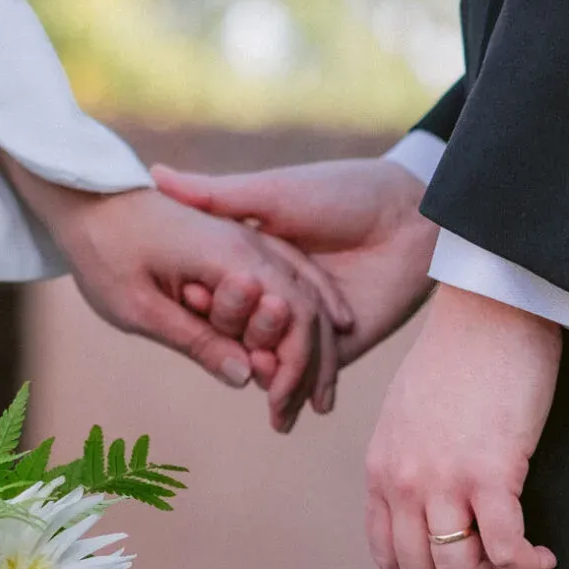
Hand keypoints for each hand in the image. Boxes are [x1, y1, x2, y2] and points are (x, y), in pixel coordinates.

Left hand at [0, 150, 353, 433]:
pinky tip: (313, 334)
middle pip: (309, 306)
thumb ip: (197, 341)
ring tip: (318, 391)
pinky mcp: (239, 238)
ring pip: (307, 289)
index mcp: (233, 257)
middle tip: (312, 412)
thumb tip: (247, 378)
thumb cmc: (103, 252)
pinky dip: (308, 307)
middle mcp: (252, 243)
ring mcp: (249, 236)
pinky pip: (290, 273)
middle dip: (316, 363)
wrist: (86, 196)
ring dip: (318, 339)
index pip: (293, 317)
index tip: (282, 413)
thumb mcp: (140, 309)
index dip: (295, 370)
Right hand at [152, 158, 437, 364]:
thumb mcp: (272, 192)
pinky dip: (287, 389)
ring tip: (255, 368)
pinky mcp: (332, 351)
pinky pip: (302, 376)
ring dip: (256, 368)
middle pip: (234, 330)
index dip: (200, 298)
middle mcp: (271, 296)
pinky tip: (277, 394)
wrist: (412, 216)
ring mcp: (299, 325)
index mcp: (251, 260)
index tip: (190, 296)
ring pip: (264, 358)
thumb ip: (216, 195)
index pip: (212, 290)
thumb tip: (155, 174)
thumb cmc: (341, 191)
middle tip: (227, 329)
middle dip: (226, 334)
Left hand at [364, 284, 561, 568]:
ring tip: (522, 562)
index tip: (462, 556)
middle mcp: (403, 481)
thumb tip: (430, 493)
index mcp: (380, 468)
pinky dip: (527, 566)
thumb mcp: (407, 414)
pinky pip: (505, 549)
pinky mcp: (490, 472)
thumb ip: (408, 458)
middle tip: (498, 566)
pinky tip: (543, 557)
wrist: (489, 309)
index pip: (388, 554)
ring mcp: (443, 479)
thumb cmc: (460, 354)